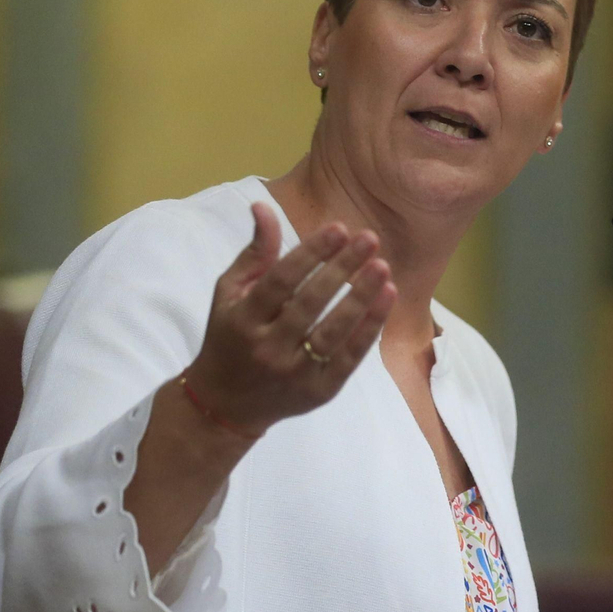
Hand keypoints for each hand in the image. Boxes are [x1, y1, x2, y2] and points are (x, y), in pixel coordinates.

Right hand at [187, 202, 395, 435]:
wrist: (225, 404)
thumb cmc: (230, 337)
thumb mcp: (229, 294)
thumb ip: (254, 253)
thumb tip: (264, 206)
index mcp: (242, 320)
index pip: (280, 281)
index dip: (310, 253)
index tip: (338, 228)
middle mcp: (267, 348)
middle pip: (309, 304)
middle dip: (341, 268)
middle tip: (369, 238)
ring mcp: (294, 373)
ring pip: (333, 332)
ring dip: (361, 298)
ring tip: (383, 267)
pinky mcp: (319, 392)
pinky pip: (349, 357)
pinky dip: (370, 328)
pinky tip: (386, 299)